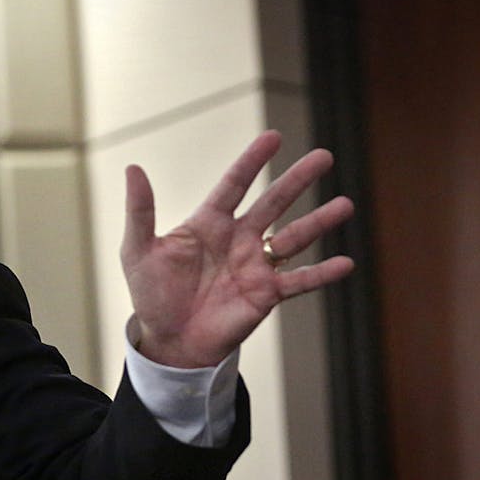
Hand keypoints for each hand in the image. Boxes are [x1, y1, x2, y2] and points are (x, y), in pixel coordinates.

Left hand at [121, 130, 355, 367]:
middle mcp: (238, 239)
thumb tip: (133, 168)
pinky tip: (346, 263)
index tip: (274, 137)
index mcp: (209, 223)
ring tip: (345, 204)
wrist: (169, 342)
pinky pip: (299, 281)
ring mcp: (256, 266)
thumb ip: (140, 210)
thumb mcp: (137, 251)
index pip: (235, 184)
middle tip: (324, 156)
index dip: (253, 161)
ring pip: (293, 238)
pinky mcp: (266, 294)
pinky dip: (322, 273)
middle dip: (298, 180)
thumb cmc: (152, 295)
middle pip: (274, 202)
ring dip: (319, 222)